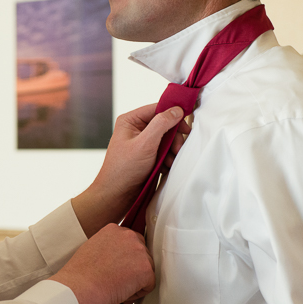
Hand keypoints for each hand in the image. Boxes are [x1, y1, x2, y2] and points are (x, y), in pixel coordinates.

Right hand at [49, 223, 154, 303]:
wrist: (80, 286)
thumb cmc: (81, 273)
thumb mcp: (93, 247)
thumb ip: (110, 246)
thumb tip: (119, 256)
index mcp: (115, 229)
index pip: (131, 241)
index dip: (126, 257)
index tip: (118, 267)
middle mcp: (129, 236)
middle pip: (143, 253)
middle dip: (134, 267)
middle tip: (118, 278)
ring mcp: (139, 252)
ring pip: (147, 269)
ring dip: (136, 280)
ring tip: (117, 286)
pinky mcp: (146, 270)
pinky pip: (149, 285)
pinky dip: (138, 293)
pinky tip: (122, 293)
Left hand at [72, 104, 187, 236]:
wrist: (116, 195)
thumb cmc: (124, 169)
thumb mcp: (145, 144)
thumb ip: (161, 124)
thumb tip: (176, 110)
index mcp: (130, 120)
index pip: (157, 109)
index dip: (173, 115)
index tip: (185, 125)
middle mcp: (135, 129)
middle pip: (164, 125)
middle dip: (173, 138)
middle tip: (178, 149)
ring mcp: (141, 143)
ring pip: (166, 139)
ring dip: (171, 150)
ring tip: (168, 162)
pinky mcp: (146, 155)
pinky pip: (163, 151)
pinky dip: (167, 159)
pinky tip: (165, 167)